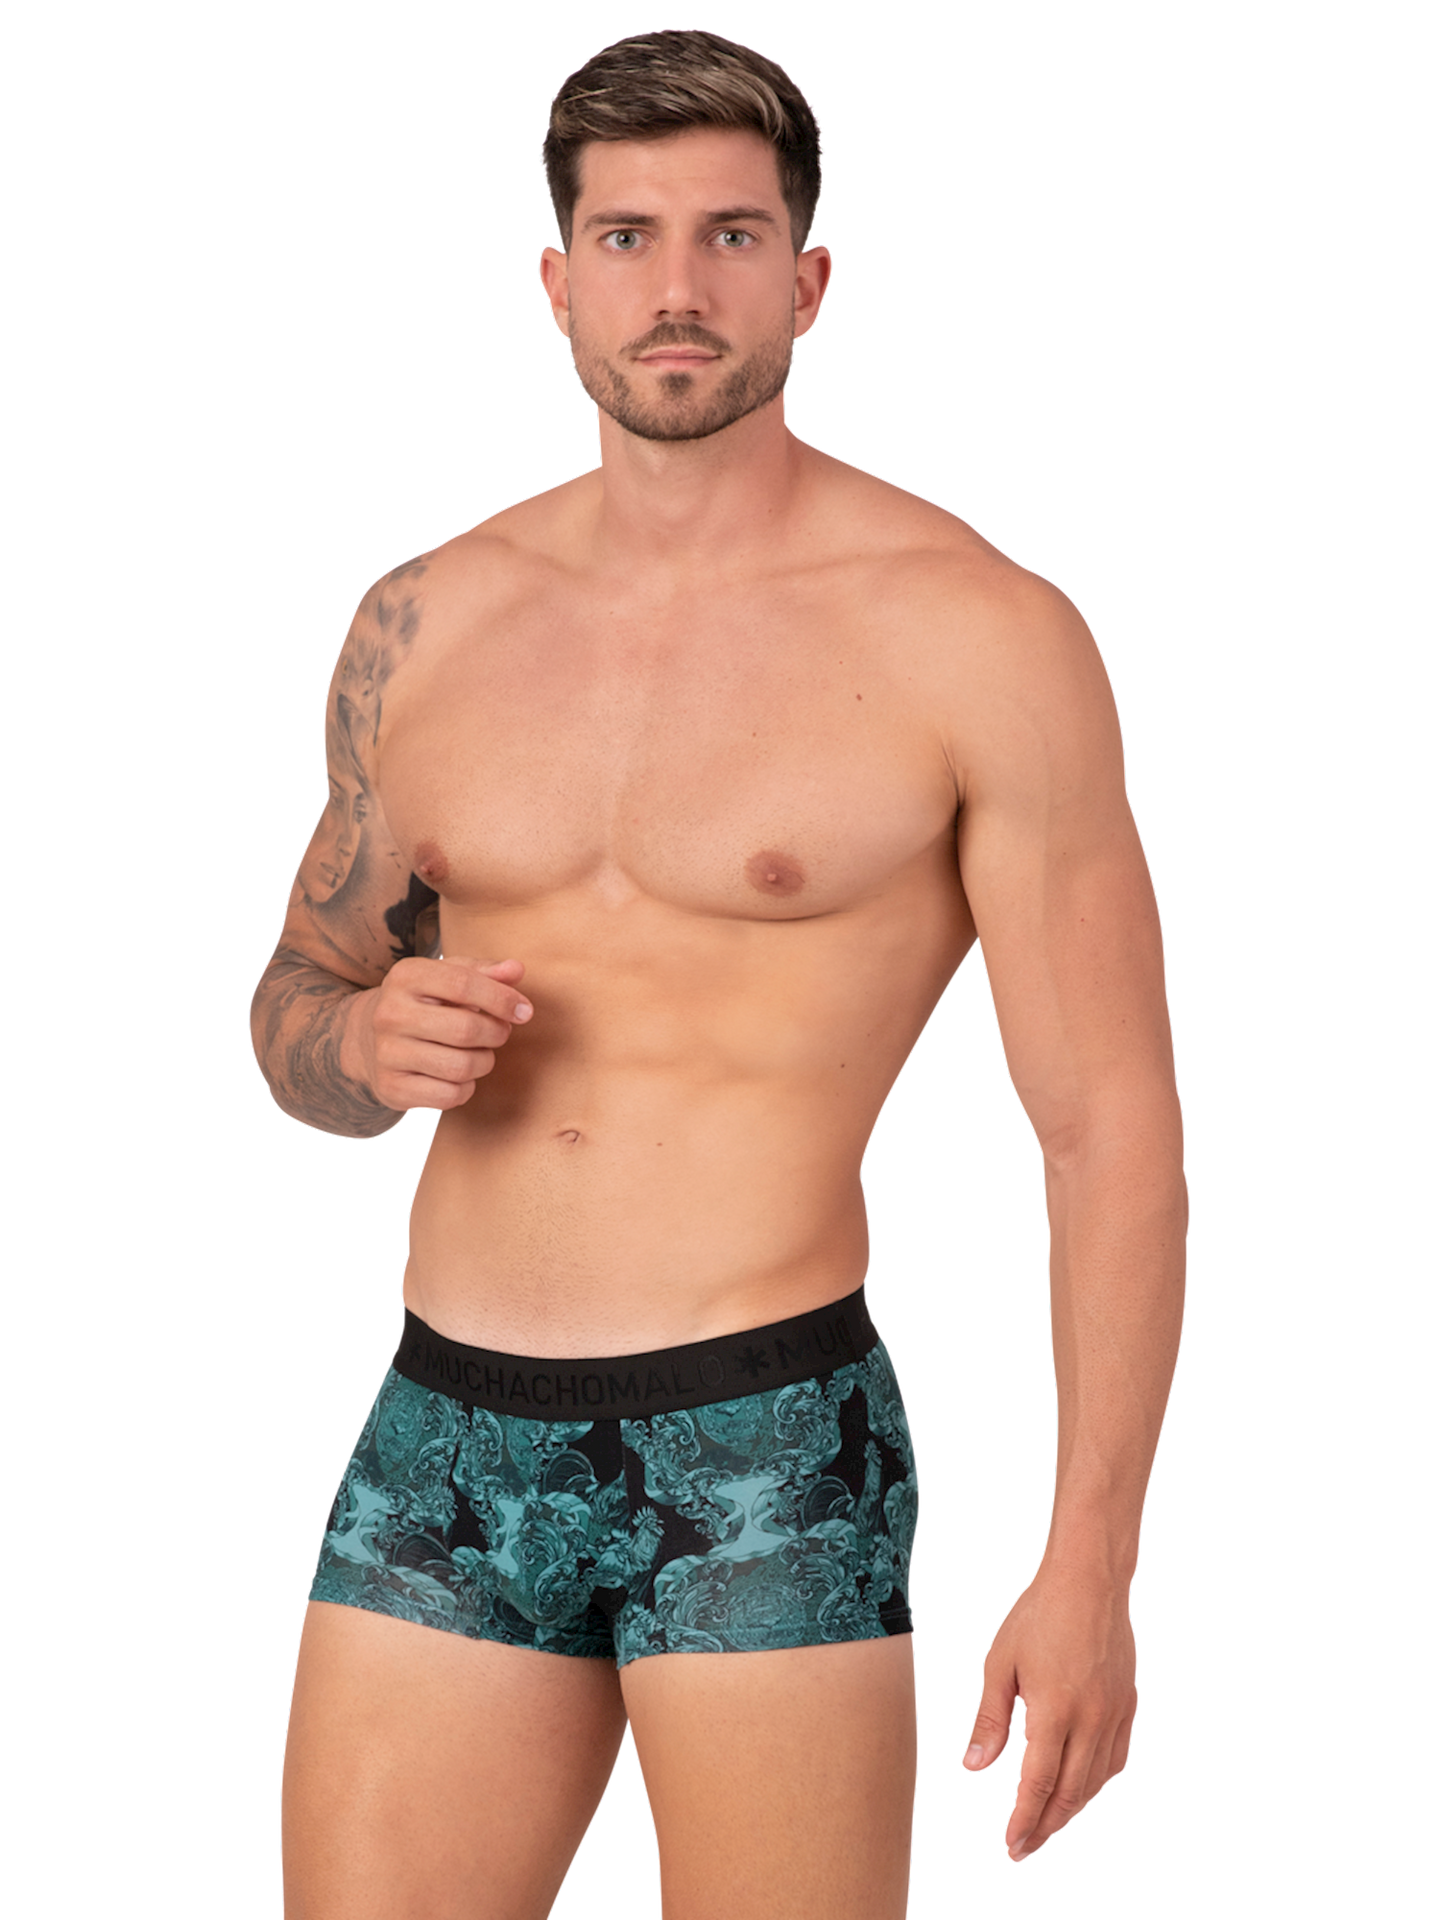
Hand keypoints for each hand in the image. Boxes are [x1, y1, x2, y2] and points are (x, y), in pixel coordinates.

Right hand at [344, 956, 531, 1113]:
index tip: (524, 1011)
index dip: (502, 999)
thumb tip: (516, 969)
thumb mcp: (447, 977)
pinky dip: (466, 1088)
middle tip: (500, 1033)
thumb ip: (484, 972)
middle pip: (466, 1029)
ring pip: (461, 1067)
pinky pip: (449, 1095)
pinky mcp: (390, 1088)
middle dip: (496, 1033)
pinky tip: (460, 1076)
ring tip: (480, 1054)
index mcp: (406, 976)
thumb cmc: (423, 1002)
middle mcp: (390, 1013)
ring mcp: (387, 1053)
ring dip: (484, 1062)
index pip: (464, 983)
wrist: (366, 1038)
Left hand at [961, 1566, 1138, 1863]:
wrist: (1089, 1581)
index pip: (1038, 1786)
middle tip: (1025, 1848)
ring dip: (1071, 1808)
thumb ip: (990, 1720)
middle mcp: (1090, 1721)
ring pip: (1095, 1782)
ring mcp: (1114, 1715)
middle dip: (1046, 1826)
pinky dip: (1097, 1782)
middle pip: (1069, 1793)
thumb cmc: (1037, 1616)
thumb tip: (974, 1768)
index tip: (1012, 1846)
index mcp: (1054, 1713)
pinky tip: (1082, 1786)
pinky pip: (1116, 1760)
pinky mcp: (1128, 1705)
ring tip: (1047, 1823)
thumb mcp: (1000, 1664)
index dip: (1024, 1821)